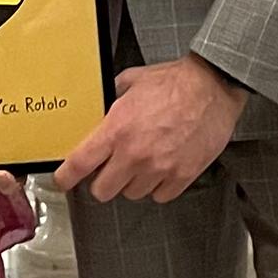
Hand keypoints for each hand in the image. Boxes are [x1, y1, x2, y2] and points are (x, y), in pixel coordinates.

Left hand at [53, 54, 246, 204]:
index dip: (66, 177)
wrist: (213, 86)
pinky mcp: (182, 175)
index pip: (79, 164)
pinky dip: (159, 186)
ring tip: (143, 162)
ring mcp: (159, 167)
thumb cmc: (175, 82)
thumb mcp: (131, 82)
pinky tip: (162, 168)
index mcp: (117, 129)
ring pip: (132, 194)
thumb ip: (109, 99)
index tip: (63, 180)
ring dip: (133, 182)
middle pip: (102, 190)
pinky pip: (160, 196)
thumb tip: (95, 110)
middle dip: (103, 181)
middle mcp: (135, 153)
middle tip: (109, 170)